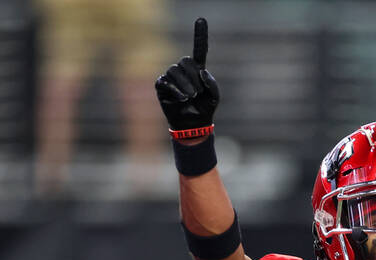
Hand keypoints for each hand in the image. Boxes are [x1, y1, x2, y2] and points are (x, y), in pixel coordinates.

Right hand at [155, 18, 219, 135]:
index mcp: (198, 69)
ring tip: (190, 97)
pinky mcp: (161, 86)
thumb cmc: (205, 109)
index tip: (201, 19)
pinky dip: (175, 89)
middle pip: (185, 61)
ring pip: (174, 71)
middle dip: (192, 77)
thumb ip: (212, 84)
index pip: (199, 49)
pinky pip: (165, 81)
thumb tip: (201, 72)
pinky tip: (182, 97)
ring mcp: (171, 77)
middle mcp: (183, 70)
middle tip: (197, 93)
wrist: (193, 125)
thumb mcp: (214, 97)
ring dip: (185, 85)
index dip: (200, 35)